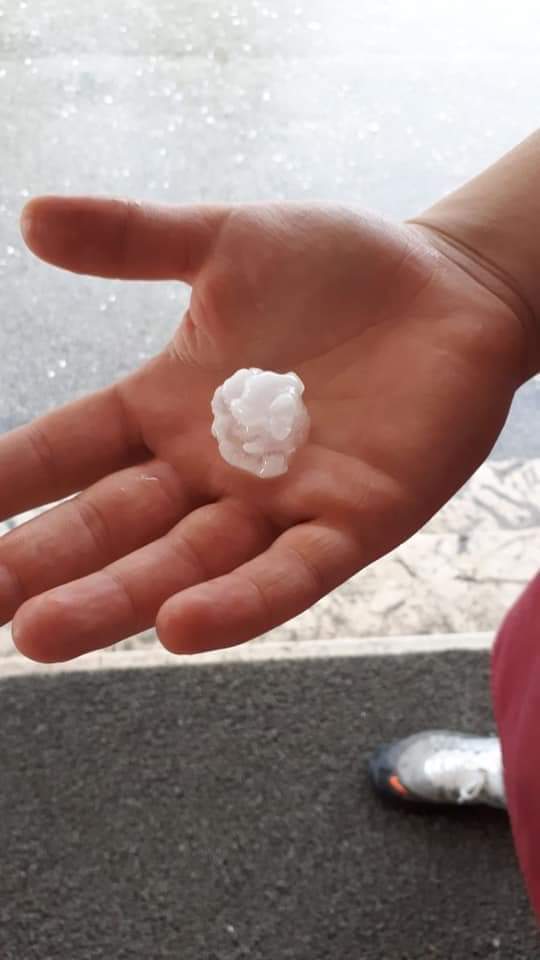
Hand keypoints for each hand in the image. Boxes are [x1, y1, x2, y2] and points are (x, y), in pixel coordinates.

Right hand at [5, 197, 526, 661]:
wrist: (449, 290)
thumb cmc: (338, 269)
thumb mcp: (227, 242)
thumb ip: (134, 240)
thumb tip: (31, 218)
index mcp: (168, 406)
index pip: (67, 450)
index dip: (7, 481)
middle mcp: (210, 467)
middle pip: (114, 523)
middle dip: (46, 562)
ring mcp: (279, 500)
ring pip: (186, 561)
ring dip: (118, 598)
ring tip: (41, 632)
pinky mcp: (354, 519)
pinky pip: (291, 571)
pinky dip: (239, 600)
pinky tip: (181, 628)